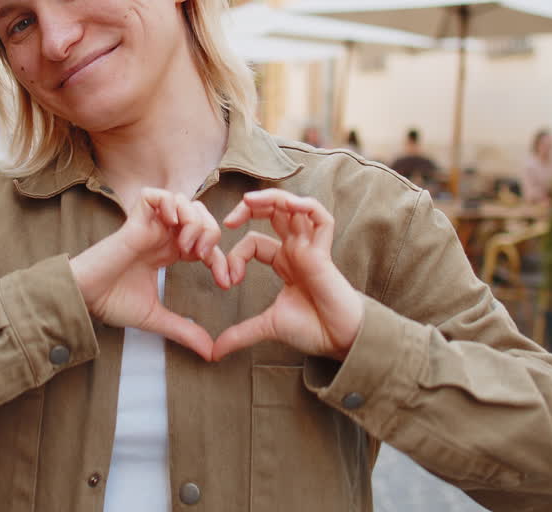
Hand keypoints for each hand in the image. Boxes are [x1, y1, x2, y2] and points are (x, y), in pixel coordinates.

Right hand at [71, 188, 227, 360]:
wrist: (84, 298)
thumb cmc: (112, 303)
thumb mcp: (156, 318)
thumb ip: (184, 331)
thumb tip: (210, 353)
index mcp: (168, 252)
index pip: (206, 244)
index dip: (221, 260)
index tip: (226, 284)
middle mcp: (161, 235)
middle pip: (201, 214)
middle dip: (212, 233)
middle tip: (202, 258)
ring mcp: (148, 225)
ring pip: (184, 201)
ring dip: (193, 221)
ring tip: (186, 247)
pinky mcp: (133, 220)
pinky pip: (155, 195)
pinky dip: (169, 203)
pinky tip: (171, 224)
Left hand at [211, 189, 364, 361]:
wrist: (338, 340)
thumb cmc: (312, 330)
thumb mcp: (267, 327)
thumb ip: (240, 334)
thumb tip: (213, 353)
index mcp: (284, 261)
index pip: (253, 241)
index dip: (235, 254)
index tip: (227, 280)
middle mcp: (297, 249)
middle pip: (273, 212)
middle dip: (250, 208)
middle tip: (228, 220)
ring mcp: (311, 247)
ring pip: (294, 207)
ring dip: (272, 199)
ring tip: (248, 201)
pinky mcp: (324, 252)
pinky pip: (321, 218)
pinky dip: (306, 206)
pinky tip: (288, 206)